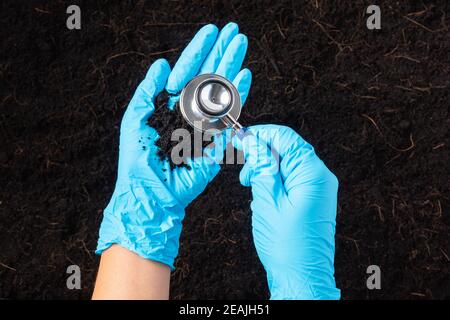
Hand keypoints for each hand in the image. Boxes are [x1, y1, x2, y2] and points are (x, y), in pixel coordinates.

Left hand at [97, 23, 251, 268]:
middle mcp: (190, 110)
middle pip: (209, 75)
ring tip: (243, 43)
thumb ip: (148, 90)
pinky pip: (229, 115)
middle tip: (235, 30)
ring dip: (233, 65)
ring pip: (222, 89)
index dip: (199, 49)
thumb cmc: (137, 156)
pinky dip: (238, 95)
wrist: (150, 191)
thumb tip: (162, 65)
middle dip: (222, 51)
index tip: (212, 30)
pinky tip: (245, 75)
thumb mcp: (135, 117)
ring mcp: (206, 124)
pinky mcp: (217, 141)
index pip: (188, 70)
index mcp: (171, 103)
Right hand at [234, 125, 339, 298]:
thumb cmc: (287, 246)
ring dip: (265, 171)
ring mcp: (317, 189)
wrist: (302, 278)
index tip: (240, 139)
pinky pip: (290, 180)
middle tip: (243, 174)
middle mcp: (319, 177)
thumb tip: (252, 140)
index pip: (285, 137)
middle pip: (286, 149)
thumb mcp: (267, 201)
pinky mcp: (312, 199)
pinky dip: (273, 183)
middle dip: (260, 156)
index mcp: (312, 174)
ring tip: (251, 188)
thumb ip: (261, 167)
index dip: (260, 134)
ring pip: (286, 165)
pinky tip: (263, 199)